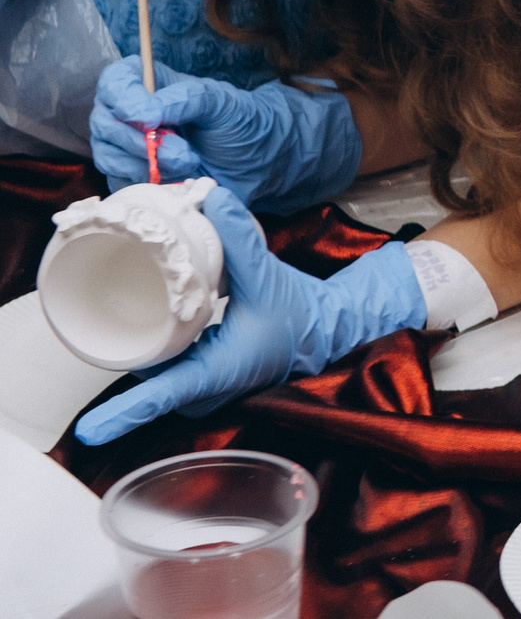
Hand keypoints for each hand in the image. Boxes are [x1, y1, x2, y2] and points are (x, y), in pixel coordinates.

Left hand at [74, 186, 426, 443]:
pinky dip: (154, 351)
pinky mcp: (204, 383)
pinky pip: (166, 373)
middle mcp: (208, 390)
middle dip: (125, 349)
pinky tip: (146, 327)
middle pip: (148, 380)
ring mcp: (206, 391)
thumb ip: (240, 238)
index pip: (163, 397)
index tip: (89, 431)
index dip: (123, 414)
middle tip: (106, 314)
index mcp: (220, 371)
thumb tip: (212, 197)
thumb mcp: (267, 274)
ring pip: (155, 376)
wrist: (324, 329)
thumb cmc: (298, 311)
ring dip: (139, 347)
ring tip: (119, 316)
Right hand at [89, 60, 363, 211]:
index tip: (149, 119)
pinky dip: (146, 185)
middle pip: (104, 123)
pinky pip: (119, 182)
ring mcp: (126, 147)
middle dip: (141, 142)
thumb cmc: (241, 124)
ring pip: (108, 156)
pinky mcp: (131, 177)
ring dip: (147, 165)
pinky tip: (176, 181)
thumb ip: (187, 98)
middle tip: (184, 153)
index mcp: (150, 84)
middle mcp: (131, 114)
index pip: (115, 82)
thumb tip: (146, 113)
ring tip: (190, 165)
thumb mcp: (223, 102)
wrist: (258, 164)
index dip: (124, 100)